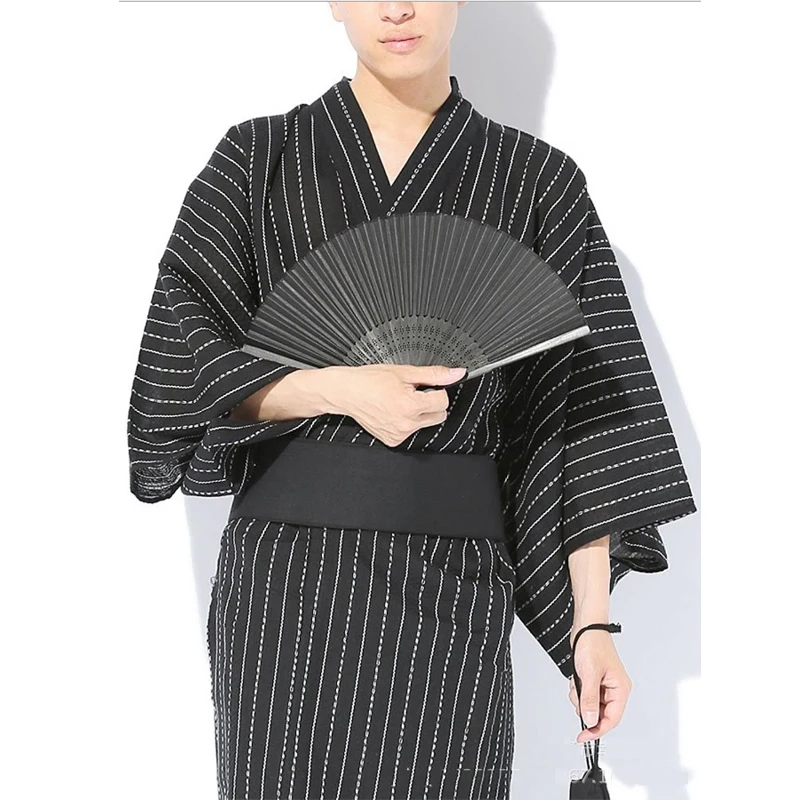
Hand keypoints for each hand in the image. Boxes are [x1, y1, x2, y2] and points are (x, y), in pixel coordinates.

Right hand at [327, 363, 466, 447]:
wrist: (346, 392)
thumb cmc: (370, 380)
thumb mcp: (404, 372)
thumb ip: (434, 374)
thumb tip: (456, 374)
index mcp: (410, 405)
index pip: (443, 401)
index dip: (436, 390)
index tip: (425, 386)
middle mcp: (406, 424)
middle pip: (439, 415)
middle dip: (431, 403)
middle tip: (413, 393)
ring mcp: (399, 434)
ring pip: (426, 424)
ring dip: (419, 413)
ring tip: (400, 401)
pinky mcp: (393, 440)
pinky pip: (411, 432)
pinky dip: (407, 422)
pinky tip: (393, 411)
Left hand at [567, 628, 631, 742]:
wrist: (585, 626)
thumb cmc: (593, 643)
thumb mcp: (589, 674)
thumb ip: (590, 700)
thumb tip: (590, 721)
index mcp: (620, 688)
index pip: (612, 719)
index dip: (597, 730)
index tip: (583, 736)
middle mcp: (614, 688)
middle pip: (600, 713)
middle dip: (585, 706)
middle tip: (578, 693)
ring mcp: (604, 685)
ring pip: (590, 704)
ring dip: (579, 696)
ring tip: (577, 680)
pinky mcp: (594, 680)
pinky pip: (584, 694)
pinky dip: (577, 689)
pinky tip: (576, 676)